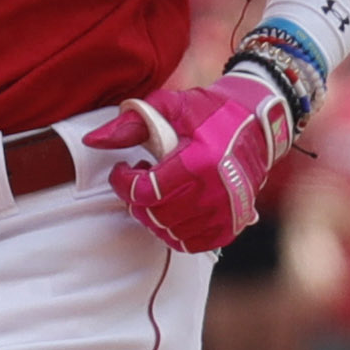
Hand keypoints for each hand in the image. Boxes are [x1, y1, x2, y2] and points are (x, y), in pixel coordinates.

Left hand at [90, 76, 296, 253]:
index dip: (123, 183)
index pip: (145, 192)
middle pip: (154, 215)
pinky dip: (175, 230)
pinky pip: (192, 244)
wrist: (258, 125)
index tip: (122, 169)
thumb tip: (91, 142)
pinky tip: (174, 208)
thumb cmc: (210, 113)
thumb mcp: (169, 106)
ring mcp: (227, 212)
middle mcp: (216, 192)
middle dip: (136, 199)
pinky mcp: (233, 224)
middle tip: (141, 179)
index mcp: (200, 163)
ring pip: (169, 233)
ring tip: (159, 191)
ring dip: (154, 215)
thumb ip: (130, 124)